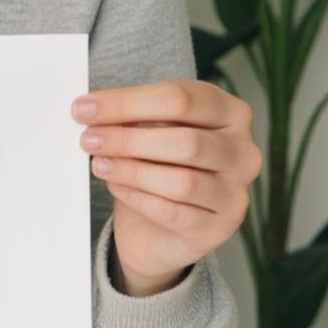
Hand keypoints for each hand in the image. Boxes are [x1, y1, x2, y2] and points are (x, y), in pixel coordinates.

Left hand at [71, 79, 262, 296]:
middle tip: (88, 139)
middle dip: (127, 138)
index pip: (181, 98)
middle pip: (185, 140)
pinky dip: (138, 198)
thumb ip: (130, 118)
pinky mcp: (219, 228)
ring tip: (98, 164)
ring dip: (131, 170)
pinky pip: (173, 213)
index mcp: (230, 113)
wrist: (157, 226)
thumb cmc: (155, 165)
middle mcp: (243, 152)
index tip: (85, 108)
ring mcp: (236, 193)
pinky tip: (116, 187)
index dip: (127, 102)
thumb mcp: (146, 131)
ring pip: (181, 181)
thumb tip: (92, 109)